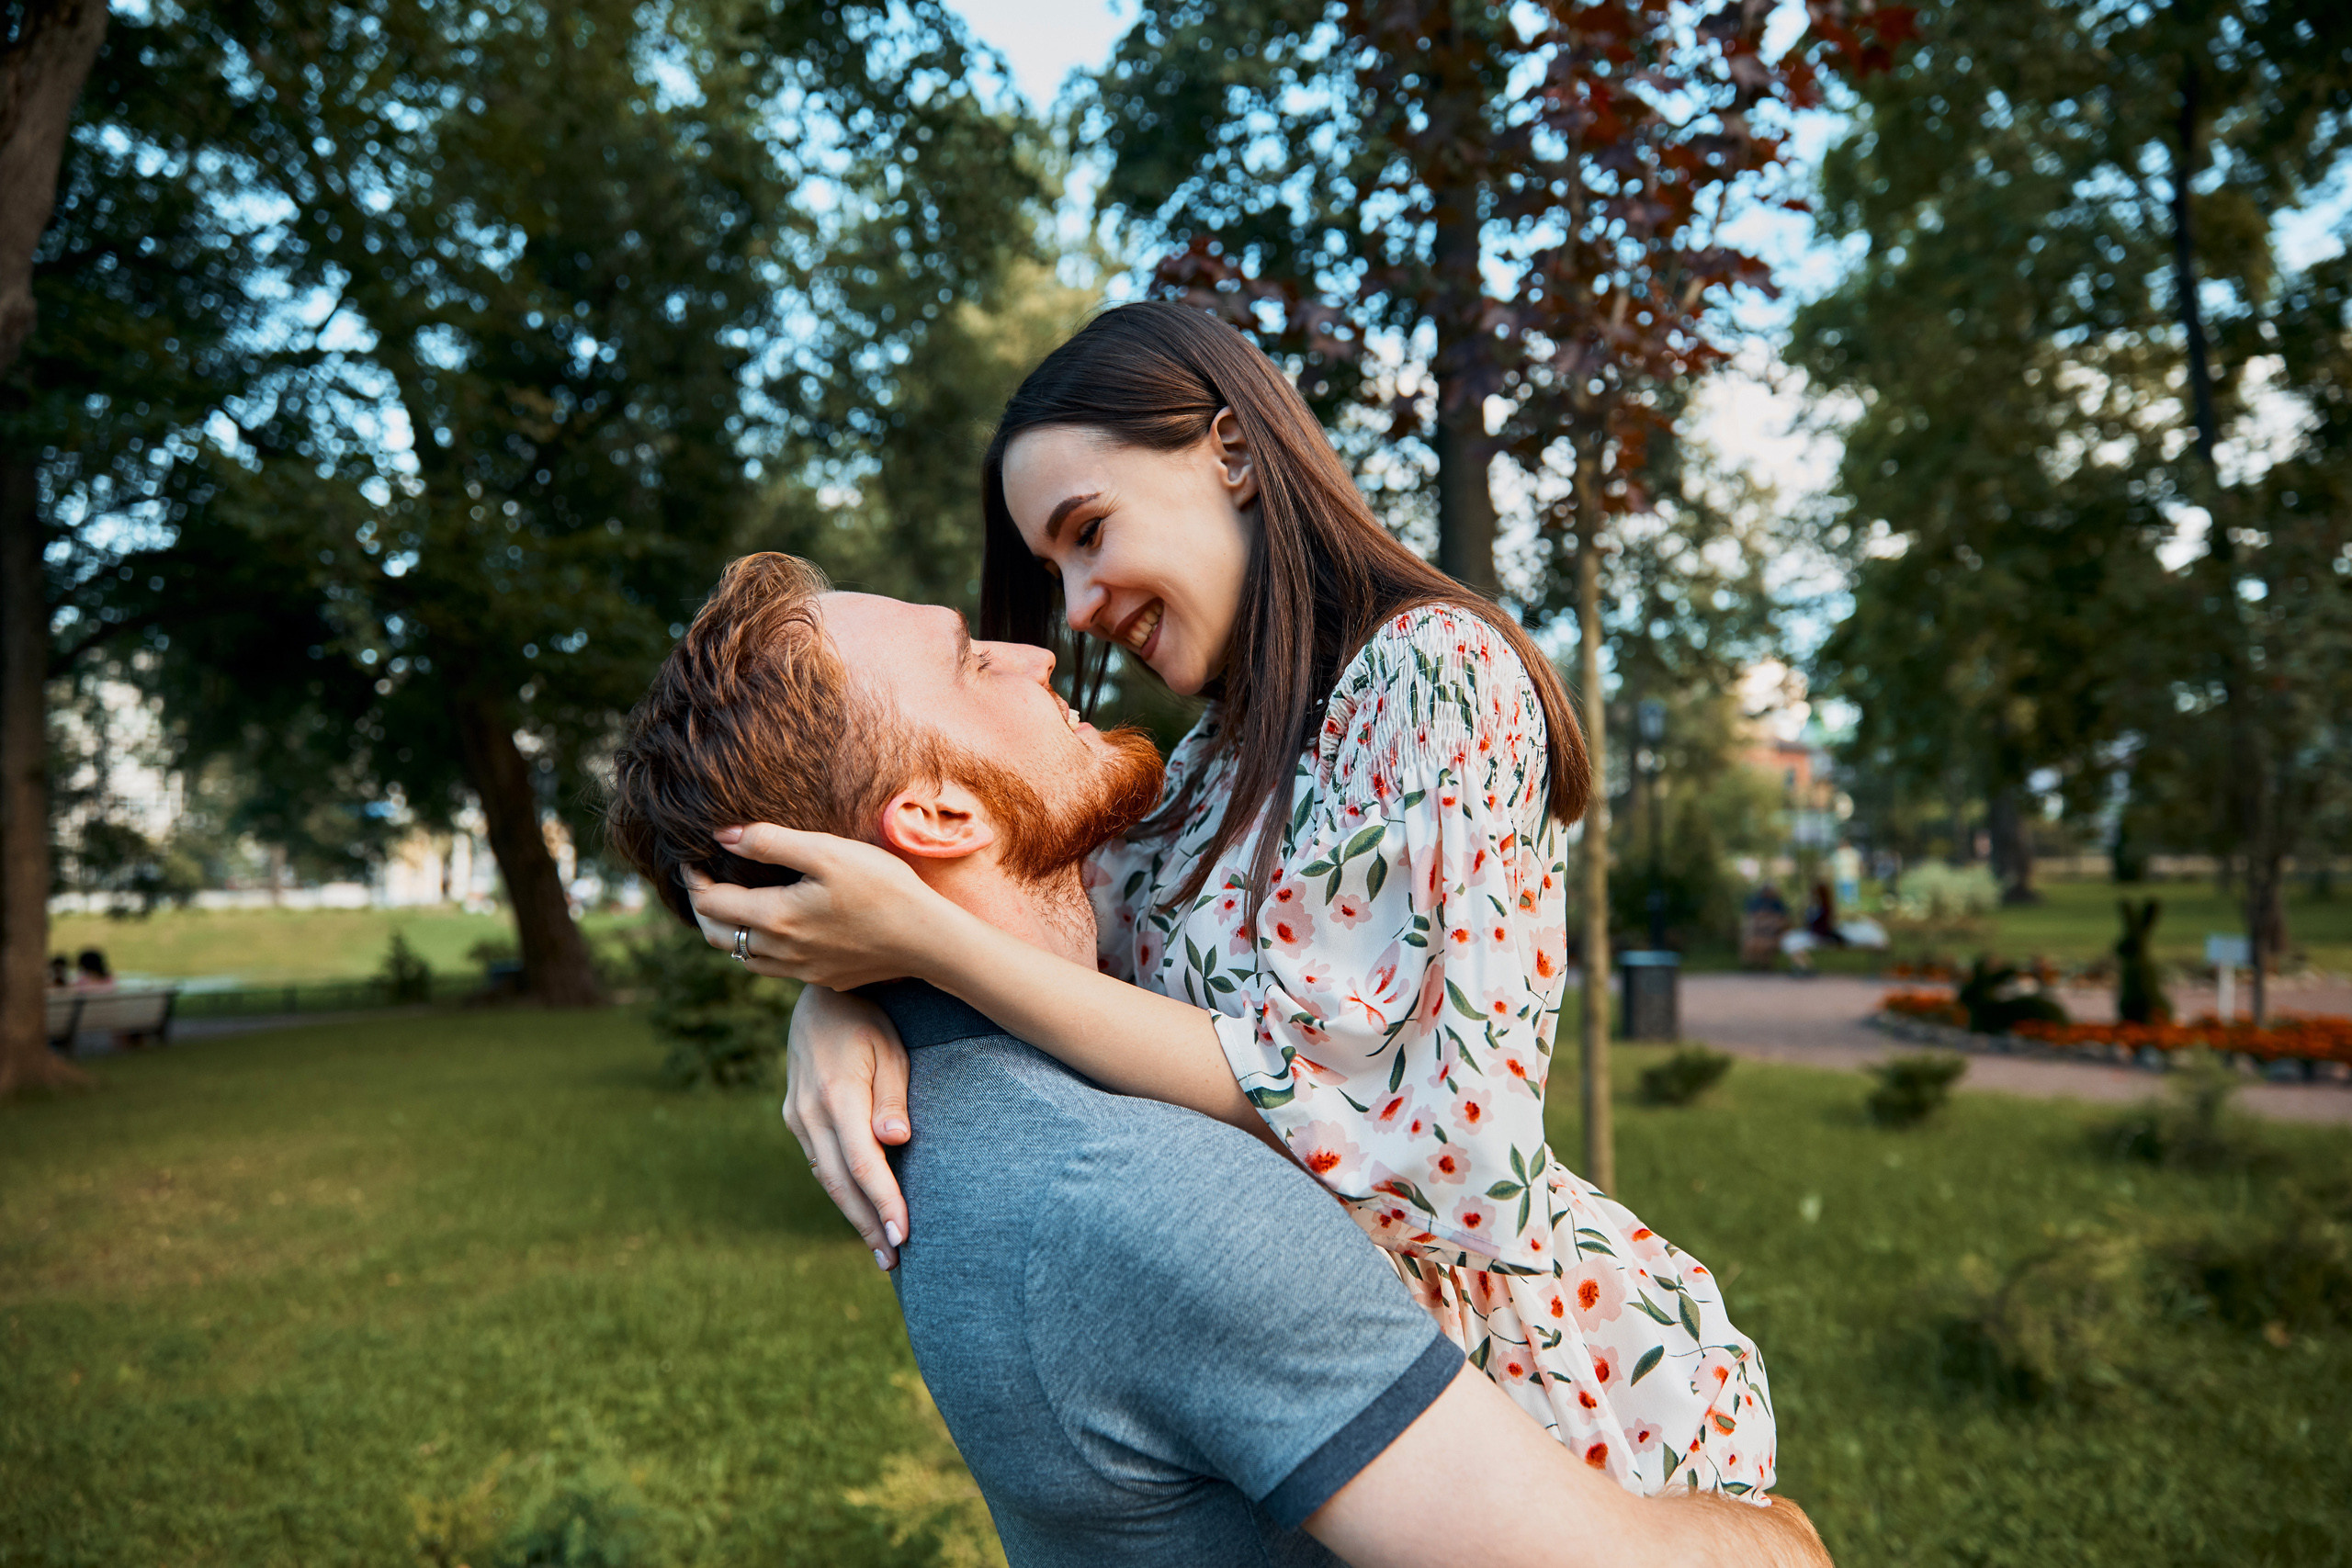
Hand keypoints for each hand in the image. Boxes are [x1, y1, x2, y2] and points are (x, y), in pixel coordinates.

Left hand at [685, 823, 948, 990]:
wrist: (928, 940)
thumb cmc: (882, 888)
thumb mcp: (826, 851)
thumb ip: (769, 842)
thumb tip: (722, 836)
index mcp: (774, 918)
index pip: (710, 903)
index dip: (694, 879)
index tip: (693, 858)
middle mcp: (780, 952)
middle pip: (716, 937)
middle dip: (703, 909)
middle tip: (704, 882)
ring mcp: (801, 971)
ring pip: (744, 957)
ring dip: (730, 932)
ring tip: (735, 905)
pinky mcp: (823, 979)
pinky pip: (776, 968)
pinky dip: (762, 947)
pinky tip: (779, 929)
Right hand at [783, 986, 912, 1267]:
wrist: (817, 998)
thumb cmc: (867, 1019)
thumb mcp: (890, 1047)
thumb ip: (893, 1095)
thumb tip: (894, 1141)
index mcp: (837, 1095)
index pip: (863, 1164)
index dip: (883, 1202)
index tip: (904, 1235)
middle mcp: (809, 1114)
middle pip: (841, 1183)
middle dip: (868, 1224)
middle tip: (894, 1261)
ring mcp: (797, 1118)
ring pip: (827, 1179)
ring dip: (853, 1215)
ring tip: (881, 1249)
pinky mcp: (795, 1119)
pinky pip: (820, 1164)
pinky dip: (841, 1192)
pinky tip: (860, 1212)